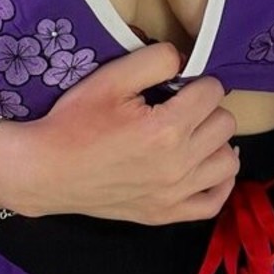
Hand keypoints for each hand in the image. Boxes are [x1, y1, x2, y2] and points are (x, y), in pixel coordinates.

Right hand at [11, 41, 240, 221]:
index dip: (197, 81)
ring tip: (192, 132)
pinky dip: (218, 182)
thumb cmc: (74, 122)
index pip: (212, 92)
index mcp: (167, 129)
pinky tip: (205, 164)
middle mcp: (178, 165)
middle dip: (206, 107)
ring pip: (228, 162)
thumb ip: (155, 60)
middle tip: (180, 105)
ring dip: (215, 141)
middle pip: (225, 124)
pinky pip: (214, 202)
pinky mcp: (165, 214)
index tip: (177, 84)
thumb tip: (185, 60)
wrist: (45, 169)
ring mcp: (173, 195)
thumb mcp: (110, 78)